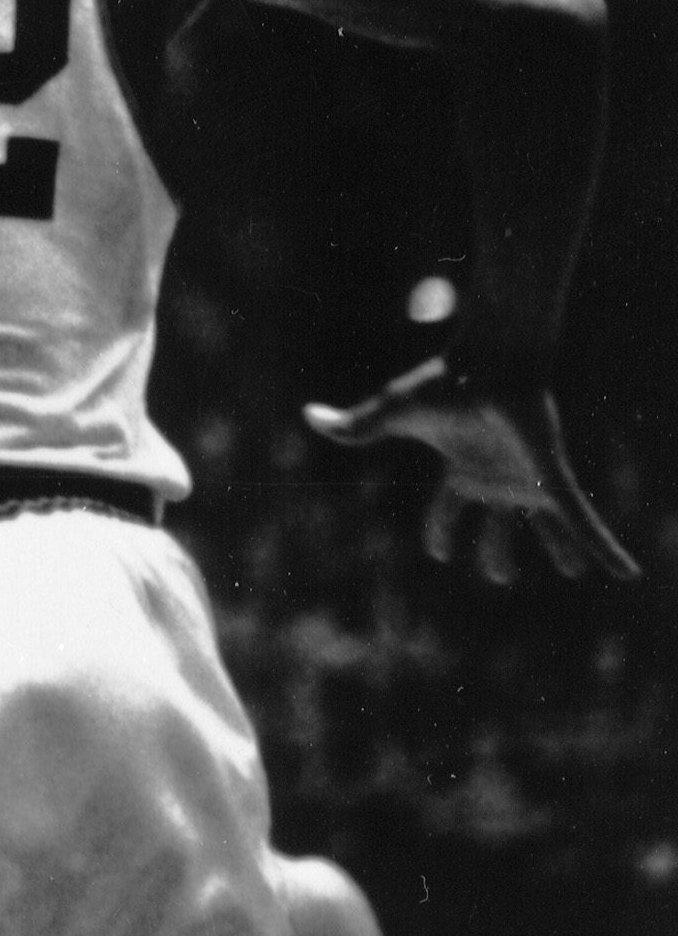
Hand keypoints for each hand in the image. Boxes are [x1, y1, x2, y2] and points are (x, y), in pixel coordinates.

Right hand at [304, 357, 634, 583]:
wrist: (491, 360)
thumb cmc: (446, 380)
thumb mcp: (395, 412)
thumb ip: (356, 426)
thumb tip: (307, 416)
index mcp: (460, 469)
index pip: (446, 511)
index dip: (439, 533)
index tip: (438, 552)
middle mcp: (496, 479)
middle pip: (497, 527)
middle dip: (498, 554)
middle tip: (500, 574)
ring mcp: (528, 481)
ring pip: (547, 528)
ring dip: (564, 550)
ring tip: (577, 571)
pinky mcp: (555, 480)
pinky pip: (582, 524)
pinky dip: (604, 549)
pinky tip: (628, 574)